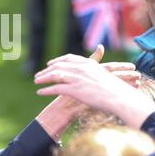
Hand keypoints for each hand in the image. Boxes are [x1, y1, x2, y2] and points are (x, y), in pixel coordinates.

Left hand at [34, 50, 154, 128]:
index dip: (57, 61)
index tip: (49, 64)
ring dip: (43, 78)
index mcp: (88, 63)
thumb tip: (87, 74)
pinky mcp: (75, 90)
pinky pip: (56, 89)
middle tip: (38, 74)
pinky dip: (46, 90)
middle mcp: (81, 68)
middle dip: (46, 70)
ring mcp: (77, 78)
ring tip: (36, 81)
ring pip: (55, 75)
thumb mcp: (104, 75)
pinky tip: (40, 92)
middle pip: (58, 66)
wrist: (120, 97)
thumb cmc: (115, 89)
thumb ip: (93, 72)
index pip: (68, 58)